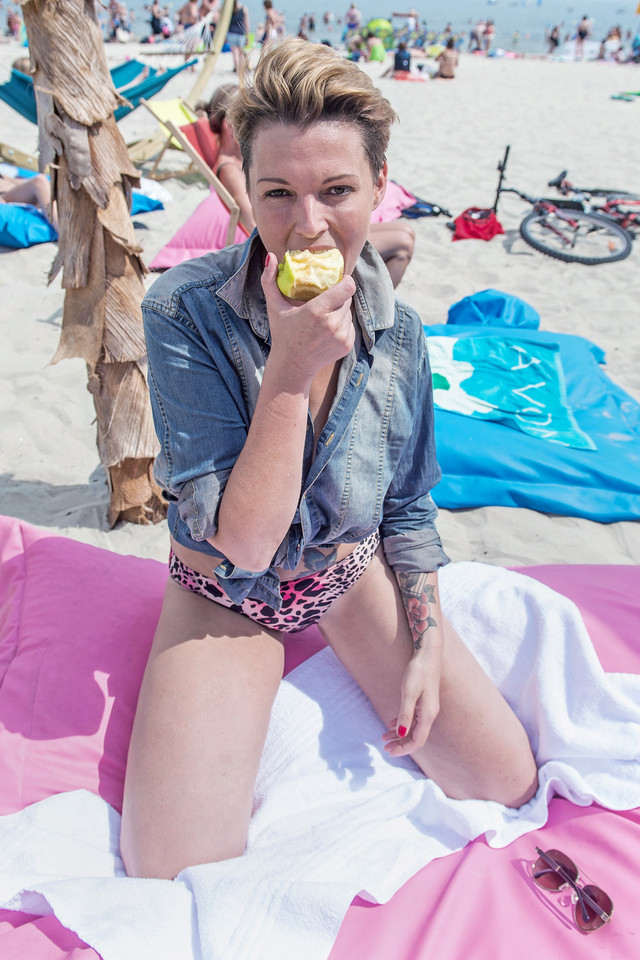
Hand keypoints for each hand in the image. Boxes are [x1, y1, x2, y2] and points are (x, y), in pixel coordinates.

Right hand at [261, 252, 355, 389]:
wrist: (292, 366)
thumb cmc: (282, 335)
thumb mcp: (274, 307)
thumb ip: (270, 281)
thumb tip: (270, 256)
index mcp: (317, 311)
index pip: (347, 287)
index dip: (345, 281)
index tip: (339, 280)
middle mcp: (332, 324)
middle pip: (347, 299)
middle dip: (339, 297)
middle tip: (325, 300)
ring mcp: (341, 336)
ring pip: (349, 313)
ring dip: (340, 311)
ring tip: (325, 315)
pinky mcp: (347, 346)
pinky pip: (350, 327)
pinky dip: (342, 325)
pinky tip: (328, 329)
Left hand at [382, 640, 442, 757]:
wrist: (428, 654)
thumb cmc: (418, 672)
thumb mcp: (408, 693)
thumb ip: (405, 714)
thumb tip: (402, 734)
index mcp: (428, 714)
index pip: (417, 740)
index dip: (404, 749)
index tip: (389, 752)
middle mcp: (430, 714)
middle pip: (415, 736)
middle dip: (400, 744)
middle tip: (385, 749)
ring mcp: (427, 707)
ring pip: (413, 727)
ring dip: (399, 734)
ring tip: (384, 737)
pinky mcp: (424, 701)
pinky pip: (413, 718)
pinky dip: (402, 723)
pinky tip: (390, 723)